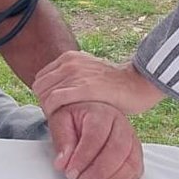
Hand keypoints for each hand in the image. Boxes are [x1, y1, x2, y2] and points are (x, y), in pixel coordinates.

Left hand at [33, 50, 164, 117]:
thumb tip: (59, 94)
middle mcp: (69, 62)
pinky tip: (65, 120)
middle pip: (40, 87)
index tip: (56, 110)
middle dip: (45, 104)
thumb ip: (73, 79)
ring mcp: (75, 73)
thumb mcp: (89, 73)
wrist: (138, 83)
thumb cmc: (116, 85)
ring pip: (44, 95)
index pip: (42, 79)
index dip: (45, 97)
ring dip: (49, 111)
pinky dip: (54, 113)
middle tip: (58, 118)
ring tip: (62, 121)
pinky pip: (54, 101)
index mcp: (69, 57)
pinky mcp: (83, 87)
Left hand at [47, 101, 143, 178]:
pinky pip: (135, 171)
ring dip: (110, 178)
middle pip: (118, 149)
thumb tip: (63, 163)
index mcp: (101, 113)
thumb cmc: (75, 119)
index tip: (70, 171)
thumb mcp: (61, 122)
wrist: (88, 113)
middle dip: (99, 171)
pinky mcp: (135, 153)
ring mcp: (132, 139)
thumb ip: (62, 141)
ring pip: (131, 162)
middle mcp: (121, 124)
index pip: (96, 136)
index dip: (83, 157)